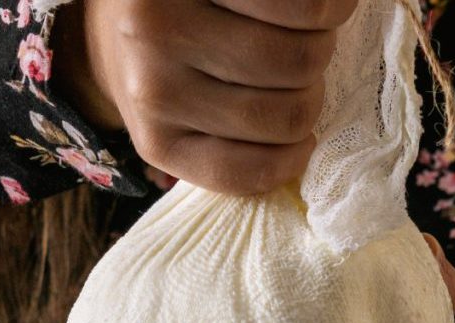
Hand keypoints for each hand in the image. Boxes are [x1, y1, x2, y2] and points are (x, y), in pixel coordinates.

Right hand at [51, 0, 358, 194]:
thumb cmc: (187, 3)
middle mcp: (156, 29)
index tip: (329, 12)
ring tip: (293, 92)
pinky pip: (246, 172)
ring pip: (283, 118)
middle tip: (305, 53)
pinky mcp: (156, 147)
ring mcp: (153, 94)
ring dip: (308, 107)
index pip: (302, 5)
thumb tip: (337, 12)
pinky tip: (298, 145)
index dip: (332, 9)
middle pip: (298, 61)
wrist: (116, 45)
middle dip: (319, 57)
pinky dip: (290, 162)